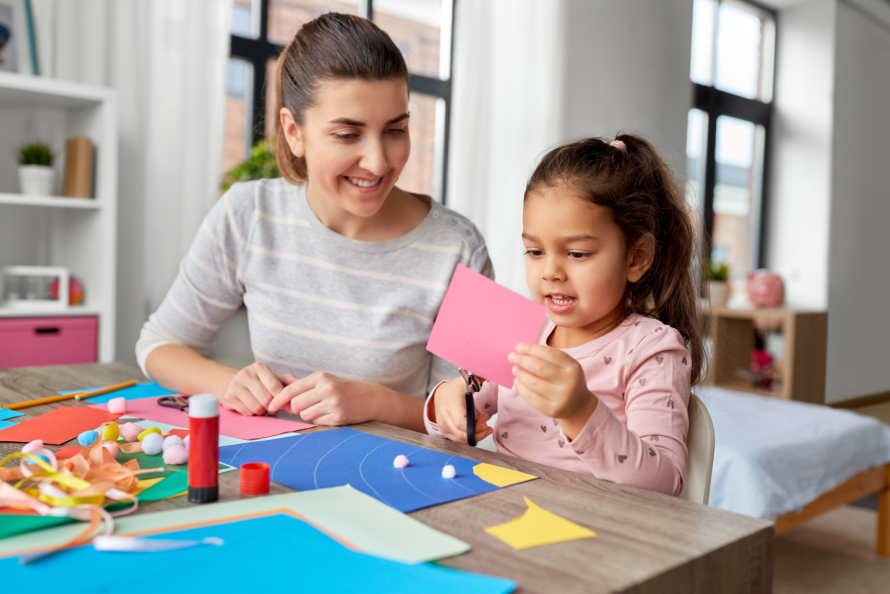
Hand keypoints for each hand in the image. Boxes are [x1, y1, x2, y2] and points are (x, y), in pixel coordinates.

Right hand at [220, 362, 296, 415]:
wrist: (232, 383)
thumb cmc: (258, 382)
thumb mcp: (274, 378)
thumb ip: (289, 381)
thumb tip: (302, 387)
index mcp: (259, 367)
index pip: (275, 387)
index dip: (282, 399)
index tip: (287, 405)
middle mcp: (245, 374)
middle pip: (266, 400)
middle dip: (272, 406)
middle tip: (272, 406)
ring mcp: (235, 386)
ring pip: (256, 408)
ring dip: (262, 411)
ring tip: (261, 405)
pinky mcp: (228, 398)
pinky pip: (247, 413)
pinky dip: (252, 413)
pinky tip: (250, 406)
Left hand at [266, 372, 382, 425]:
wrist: (370, 397)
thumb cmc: (344, 389)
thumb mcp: (325, 381)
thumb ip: (304, 388)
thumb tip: (282, 400)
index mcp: (321, 377)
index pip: (292, 389)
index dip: (278, 399)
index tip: (270, 406)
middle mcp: (326, 389)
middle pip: (296, 404)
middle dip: (296, 409)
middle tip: (306, 407)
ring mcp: (333, 403)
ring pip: (305, 415)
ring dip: (309, 415)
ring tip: (321, 409)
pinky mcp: (338, 417)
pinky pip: (317, 422)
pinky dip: (319, 420)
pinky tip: (330, 414)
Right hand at [430, 378, 491, 443]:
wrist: (439, 396)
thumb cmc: (453, 389)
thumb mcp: (463, 382)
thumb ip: (476, 378)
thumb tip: (487, 374)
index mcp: (450, 405)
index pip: (460, 423)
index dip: (475, 427)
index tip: (485, 420)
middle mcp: (444, 418)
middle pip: (462, 434)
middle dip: (478, 432)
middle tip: (487, 426)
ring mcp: (443, 427)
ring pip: (461, 439)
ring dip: (475, 435)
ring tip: (484, 425)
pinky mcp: (445, 432)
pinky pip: (458, 440)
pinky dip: (469, 437)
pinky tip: (476, 429)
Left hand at [509, 343, 597, 435]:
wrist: (577, 405)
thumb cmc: (566, 379)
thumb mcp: (565, 366)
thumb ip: (548, 357)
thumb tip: (522, 352)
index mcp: (573, 367)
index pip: (549, 354)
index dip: (532, 349)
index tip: (518, 347)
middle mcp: (569, 382)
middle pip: (540, 368)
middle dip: (522, 360)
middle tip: (511, 357)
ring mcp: (561, 397)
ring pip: (533, 383)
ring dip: (520, 373)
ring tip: (515, 369)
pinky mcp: (552, 410)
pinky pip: (531, 398)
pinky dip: (521, 388)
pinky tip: (517, 381)